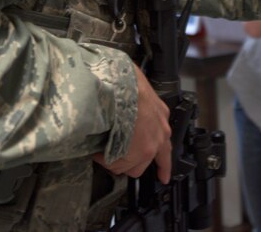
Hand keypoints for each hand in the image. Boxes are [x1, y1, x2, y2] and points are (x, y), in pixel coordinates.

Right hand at [94, 66, 171, 183]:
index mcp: (160, 116)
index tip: (163, 177)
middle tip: (113, 156)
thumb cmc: (126, 82)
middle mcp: (160, 133)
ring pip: (131, 167)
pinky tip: (96, 150)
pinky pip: (117, 165)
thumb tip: (123, 113)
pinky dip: (104, 159)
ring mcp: (150, 145)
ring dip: (114, 161)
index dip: (163, 164)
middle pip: (146, 162)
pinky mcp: (136, 153)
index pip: (164, 145)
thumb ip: (136, 106)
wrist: (121, 86)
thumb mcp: (138, 91)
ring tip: (100, 149)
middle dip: (129, 161)